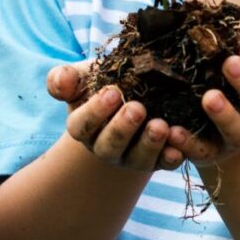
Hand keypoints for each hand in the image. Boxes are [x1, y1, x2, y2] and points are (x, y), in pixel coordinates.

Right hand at [48, 62, 186, 170]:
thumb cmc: (106, 81)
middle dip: (122, 128)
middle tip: (137, 108)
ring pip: (138, 159)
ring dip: (149, 144)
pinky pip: (164, 164)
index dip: (95, 112)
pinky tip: (178, 148)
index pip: (82, 126)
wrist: (138, 90)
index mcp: (85, 128)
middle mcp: (106, 147)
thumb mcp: (85, 75)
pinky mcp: (158, 160)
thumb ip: (66, 78)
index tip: (112, 92)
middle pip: (109, 146)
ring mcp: (132, 156)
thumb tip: (61, 82)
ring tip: (160, 126)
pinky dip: (171, 157)